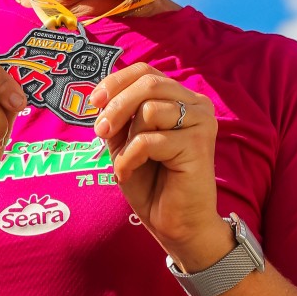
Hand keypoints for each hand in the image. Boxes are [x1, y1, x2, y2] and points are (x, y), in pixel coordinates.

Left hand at [90, 63, 230, 268]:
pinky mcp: (199, 144)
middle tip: (100, 131)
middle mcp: (196, 104)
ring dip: (127, 138)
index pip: (146, 71)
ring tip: (128, 160)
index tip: (94, 101)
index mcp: (180, 98)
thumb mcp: (125, 141)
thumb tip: (101, 94)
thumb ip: (118, 115)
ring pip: (150, 109)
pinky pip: (150, 140)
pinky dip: (131, 158)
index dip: (116, 81)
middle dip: (116, 105)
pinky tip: (132, 173)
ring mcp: (202, 122)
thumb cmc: (151, 183)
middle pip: (148, 83)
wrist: (174, 224)